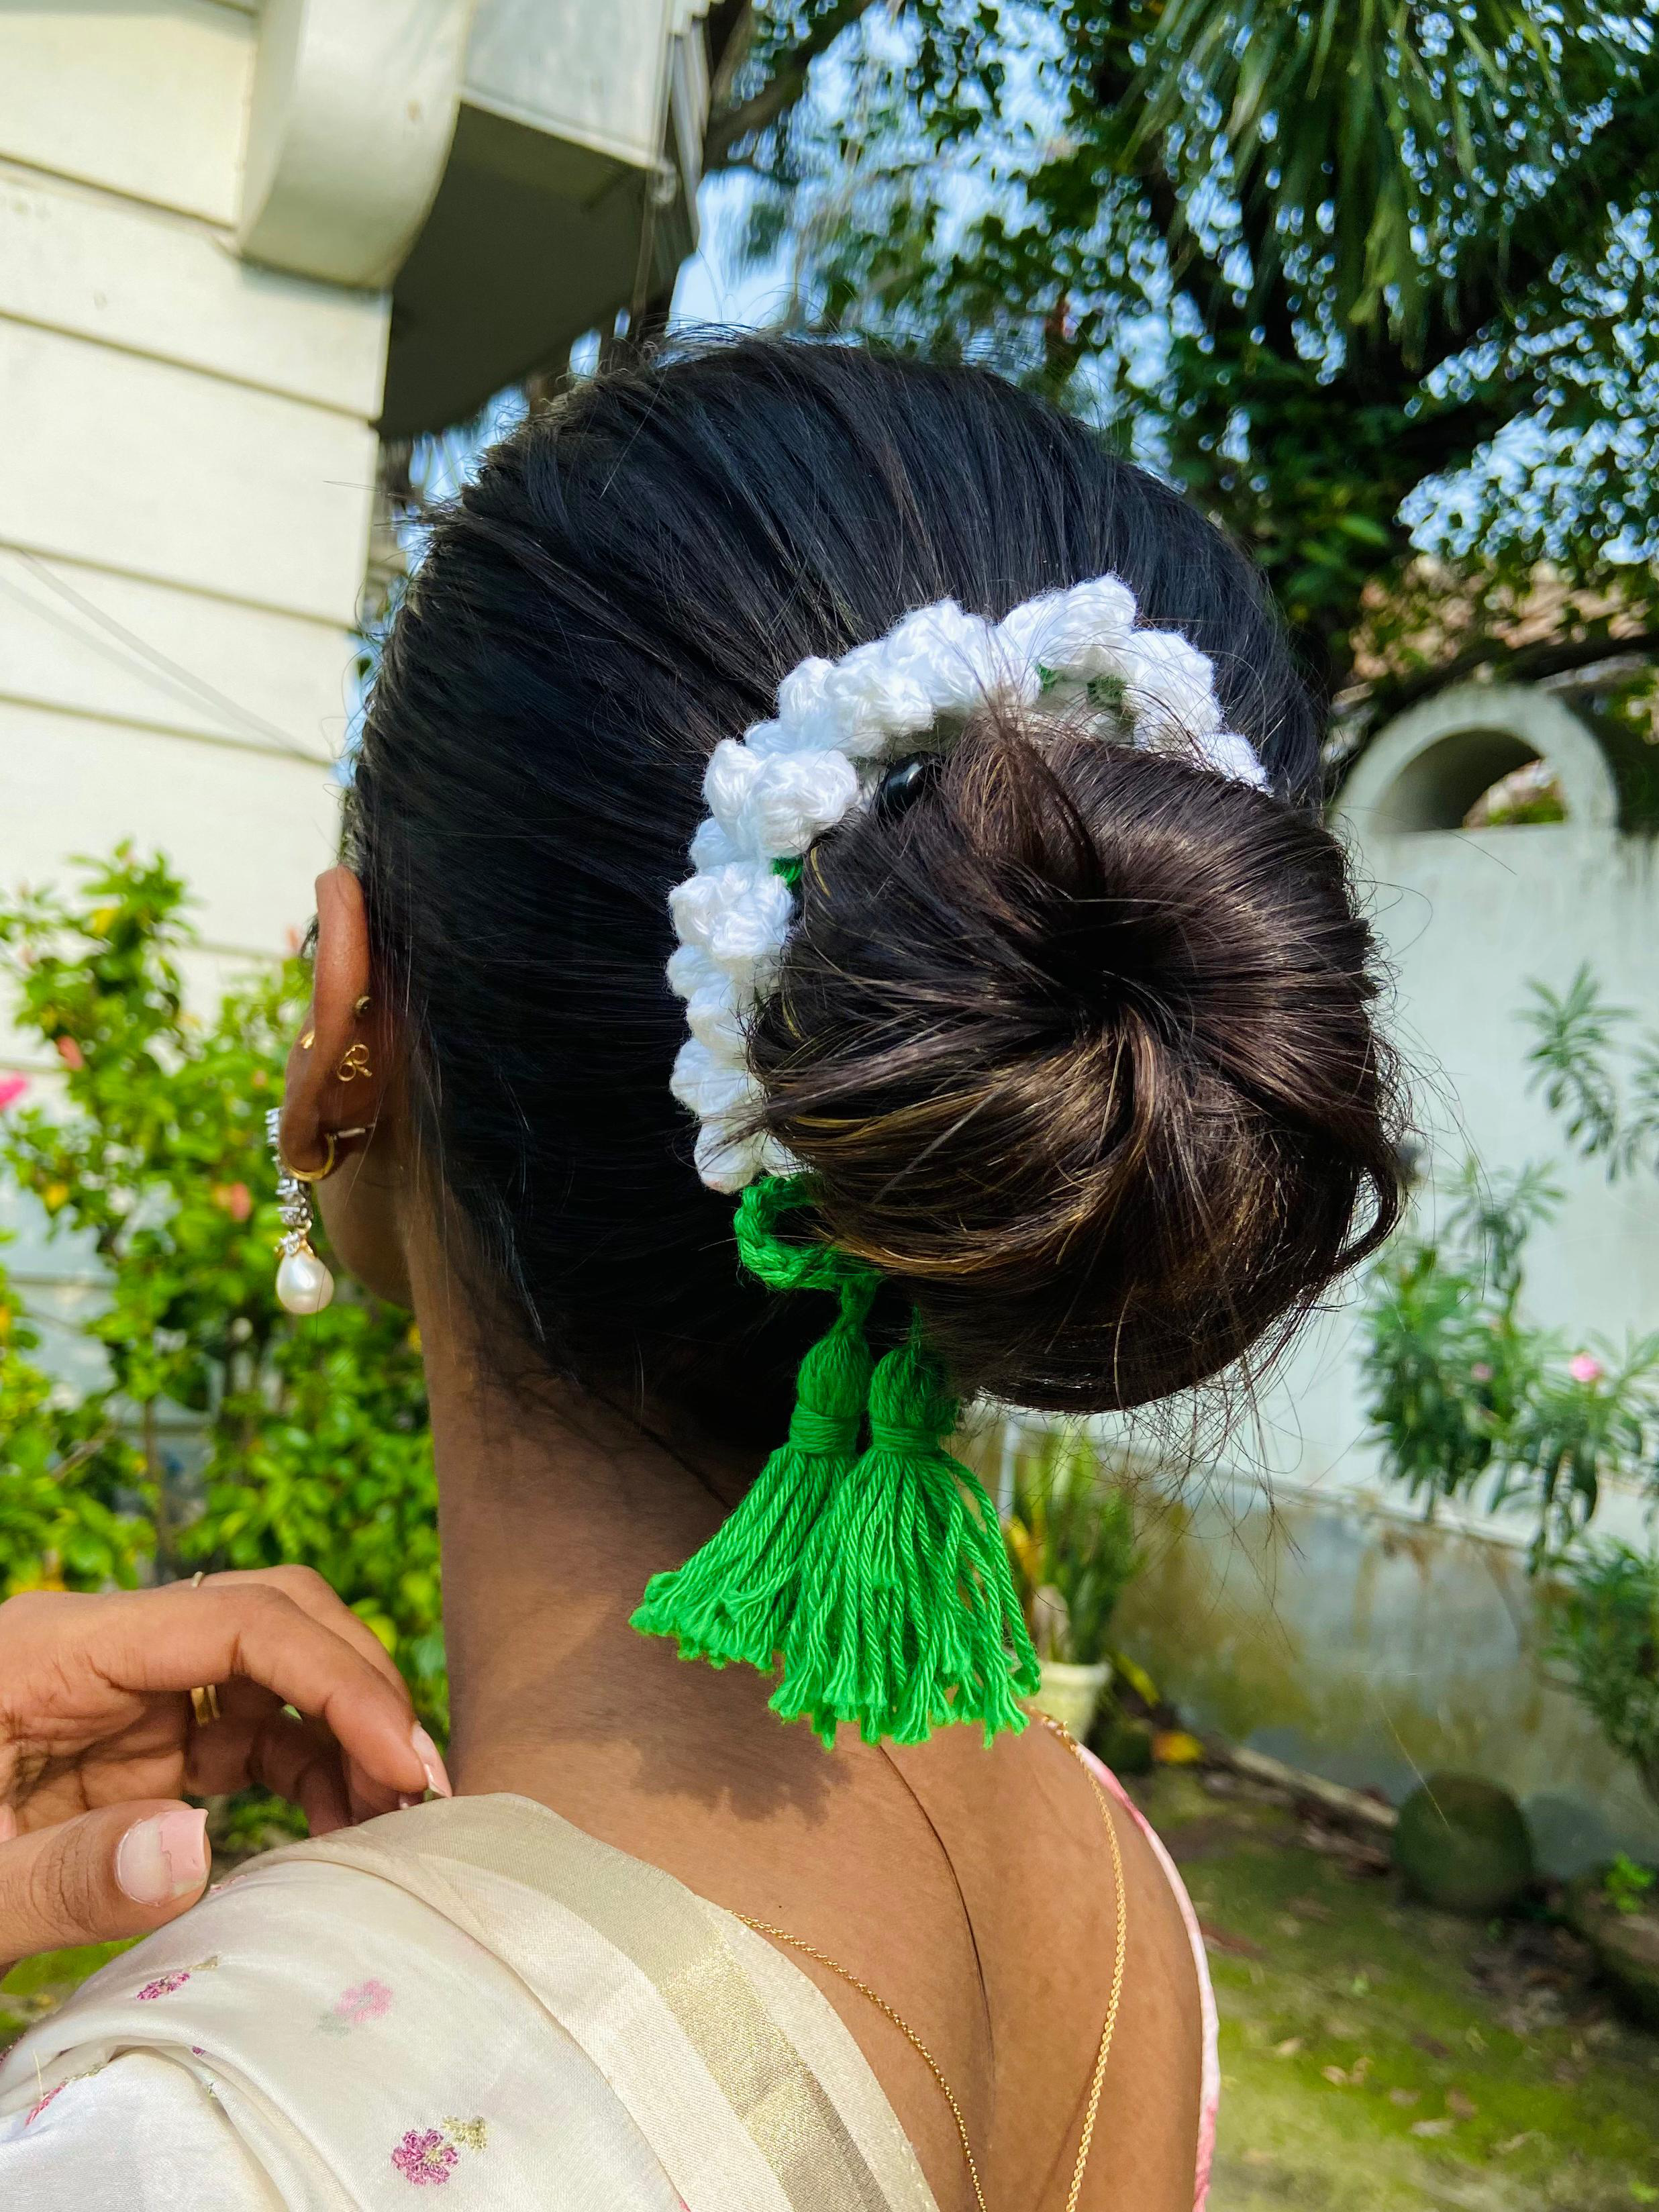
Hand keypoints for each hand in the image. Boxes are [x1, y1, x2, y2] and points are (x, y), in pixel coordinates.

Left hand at [0, 1567, 450, 1969]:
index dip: (336, 1678)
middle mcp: (103, 1655)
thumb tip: (196, 1852)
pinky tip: (332, 1829)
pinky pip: (242, 1737)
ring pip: (270, 1675)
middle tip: (417, 1790)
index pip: (235, 1619)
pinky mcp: (131, 1751)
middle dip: (357, 1688)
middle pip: (269, 1617)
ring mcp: (120, 1700)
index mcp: (55, 1650)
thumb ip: (59, 1874)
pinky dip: (303, 1774)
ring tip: (388, 1822)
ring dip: (342, 1736)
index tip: (403, 1762)